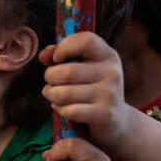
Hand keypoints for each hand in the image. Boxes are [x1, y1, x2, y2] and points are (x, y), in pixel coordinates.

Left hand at [40, 31, 133, 149]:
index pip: (86, 40)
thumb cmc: (91, 89)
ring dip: (51, 95)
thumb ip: (61, 56)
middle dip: (50, 77)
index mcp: (107, 55)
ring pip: (64, 93)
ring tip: (53, 95)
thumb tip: (44, 55)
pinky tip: (63, 108)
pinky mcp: (104, 114)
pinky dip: (60, 110)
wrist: (116, 120)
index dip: (65, 47)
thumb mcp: (82, 68)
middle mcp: (112, 72)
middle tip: (51, 82)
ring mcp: (110, 93)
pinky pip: (70, 110)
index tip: (56, 58)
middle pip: (66, 72)